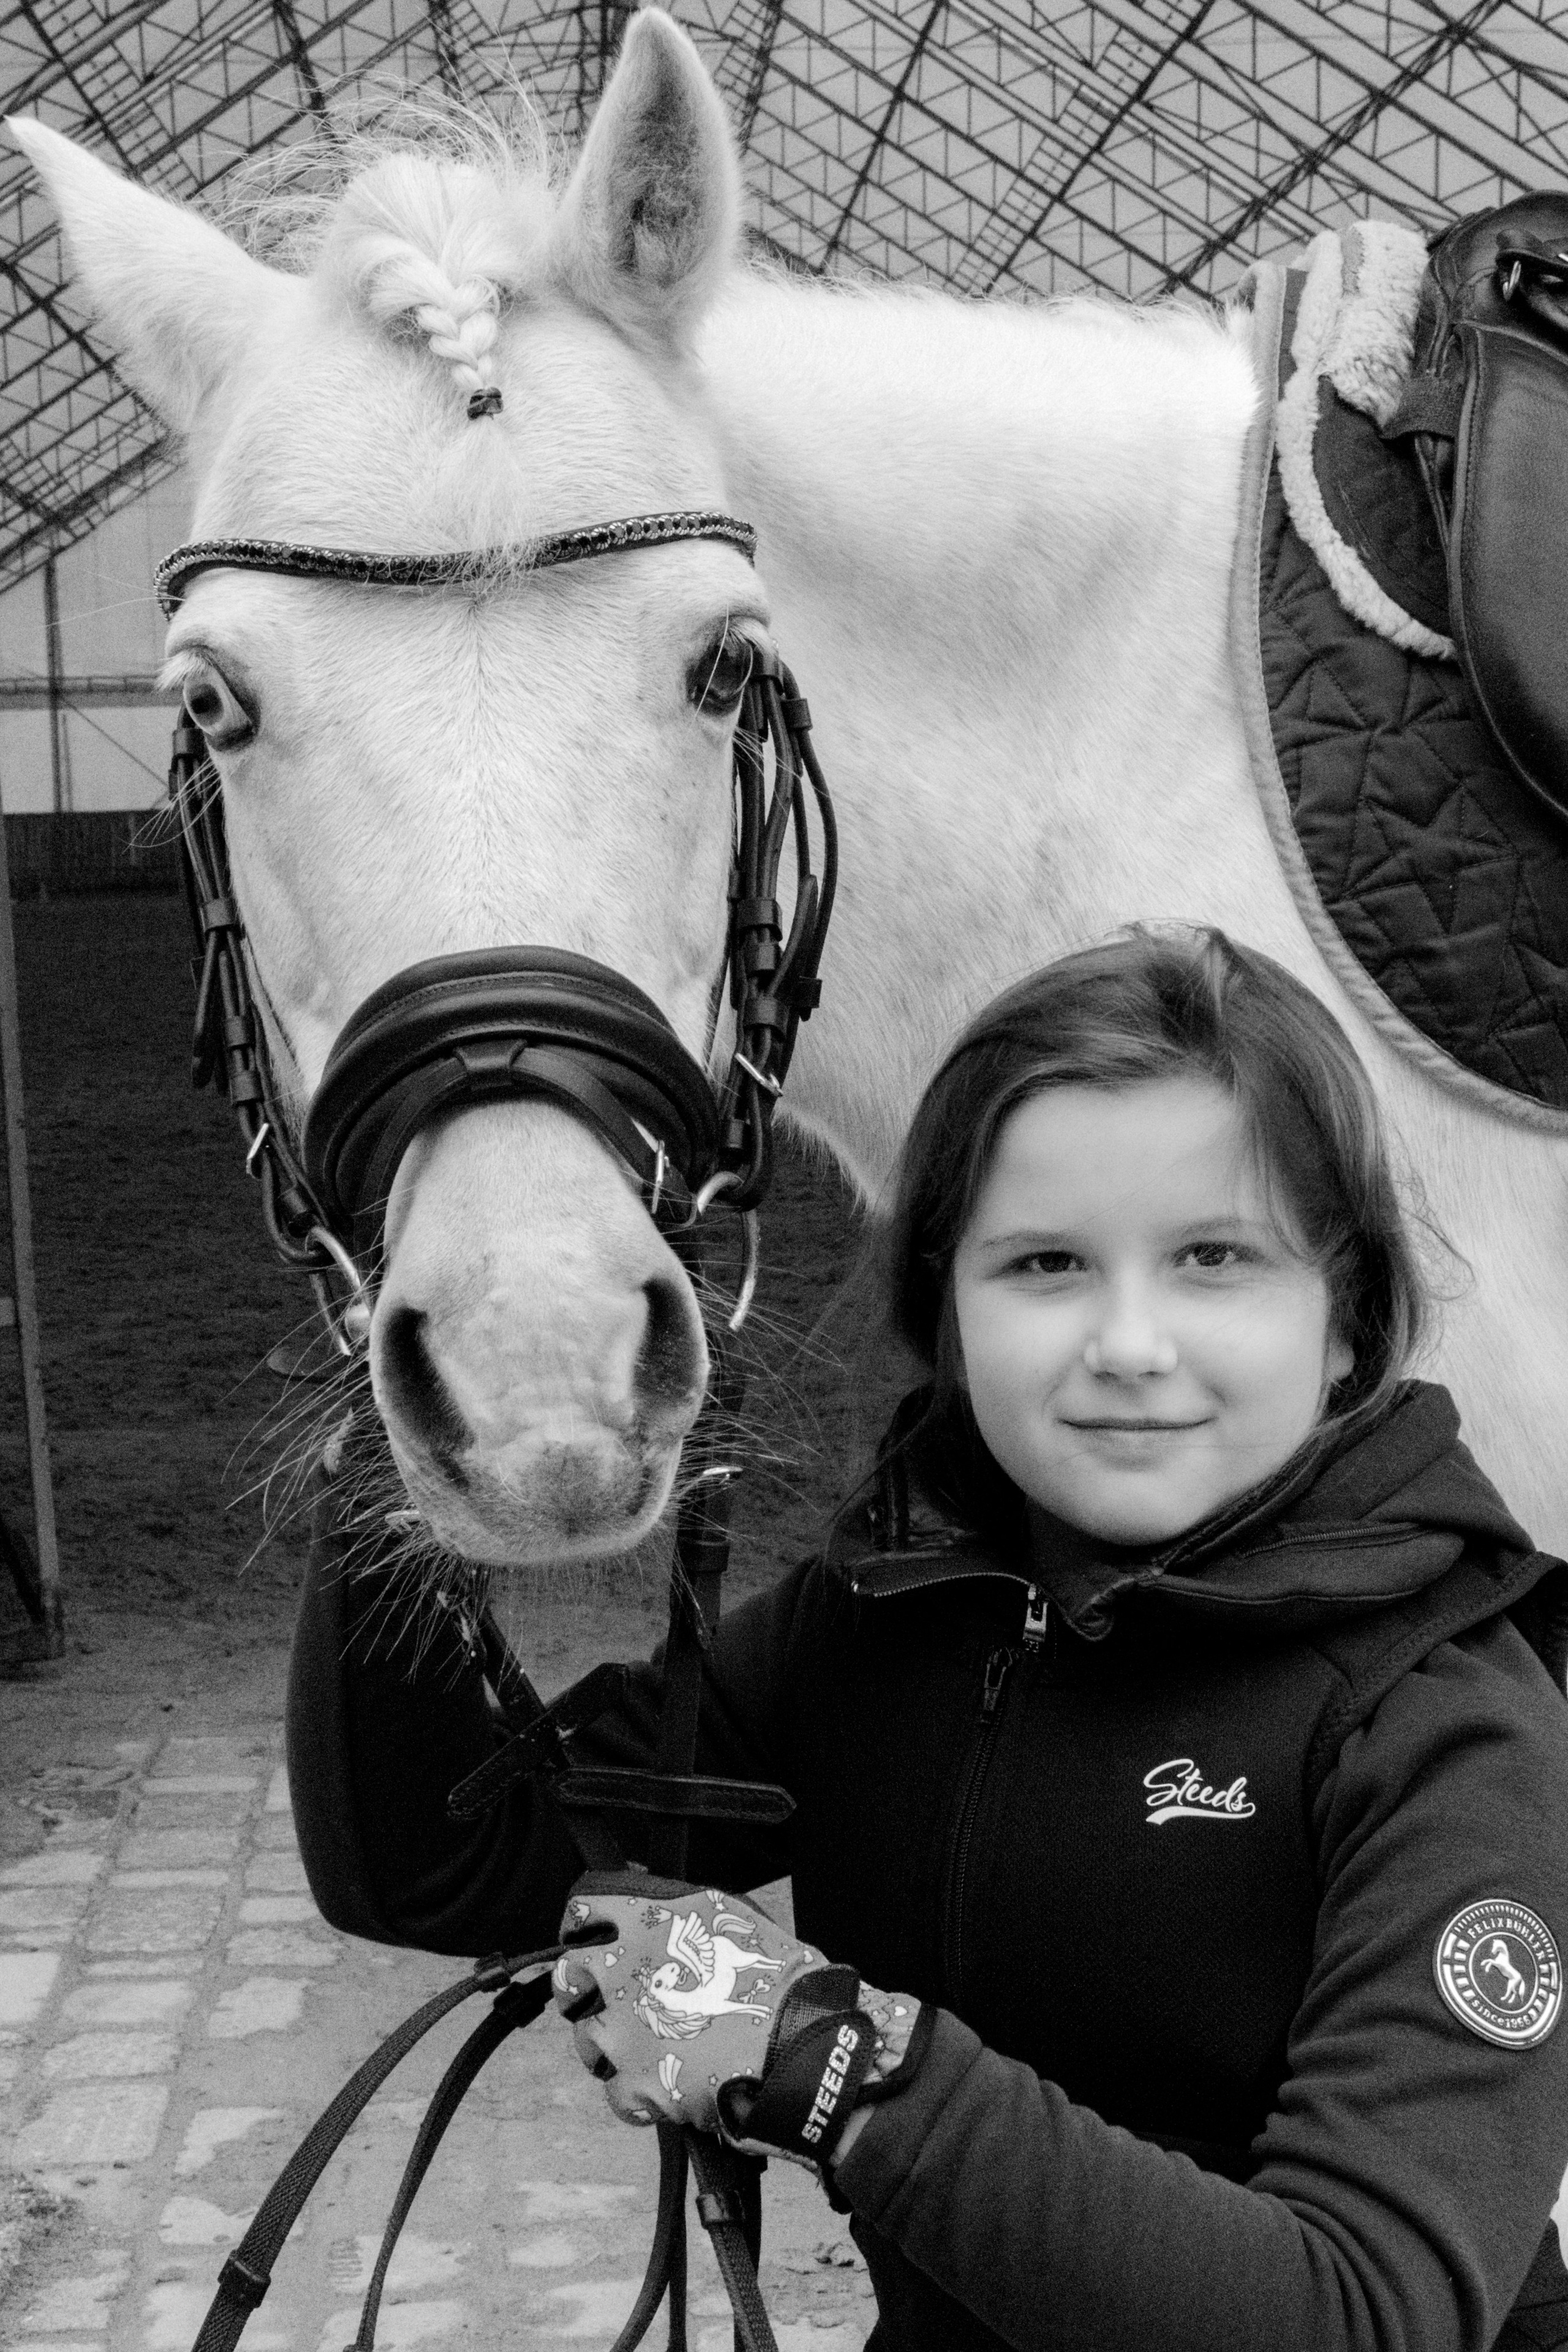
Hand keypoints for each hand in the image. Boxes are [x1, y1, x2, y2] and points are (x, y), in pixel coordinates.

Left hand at [553, 1874, 824, 2135]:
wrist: (800, 2047)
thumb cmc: (775, 1980)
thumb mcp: (725, 1914)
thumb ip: (674, 1908)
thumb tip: (643, 1904)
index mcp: (648, 1922)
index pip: (584, 1912)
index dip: (583, 1926)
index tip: (588, 1938)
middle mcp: (624, 1971)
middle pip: (570, 1978)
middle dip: (585, 1989)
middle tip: (617, 2001)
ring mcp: (623, 2031)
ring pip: (587, 2041)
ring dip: (612, 2045)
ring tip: (655, 2049)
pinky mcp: (636, 2085)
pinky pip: (617, 2094)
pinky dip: (639, 2095)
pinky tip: (670, 2086)